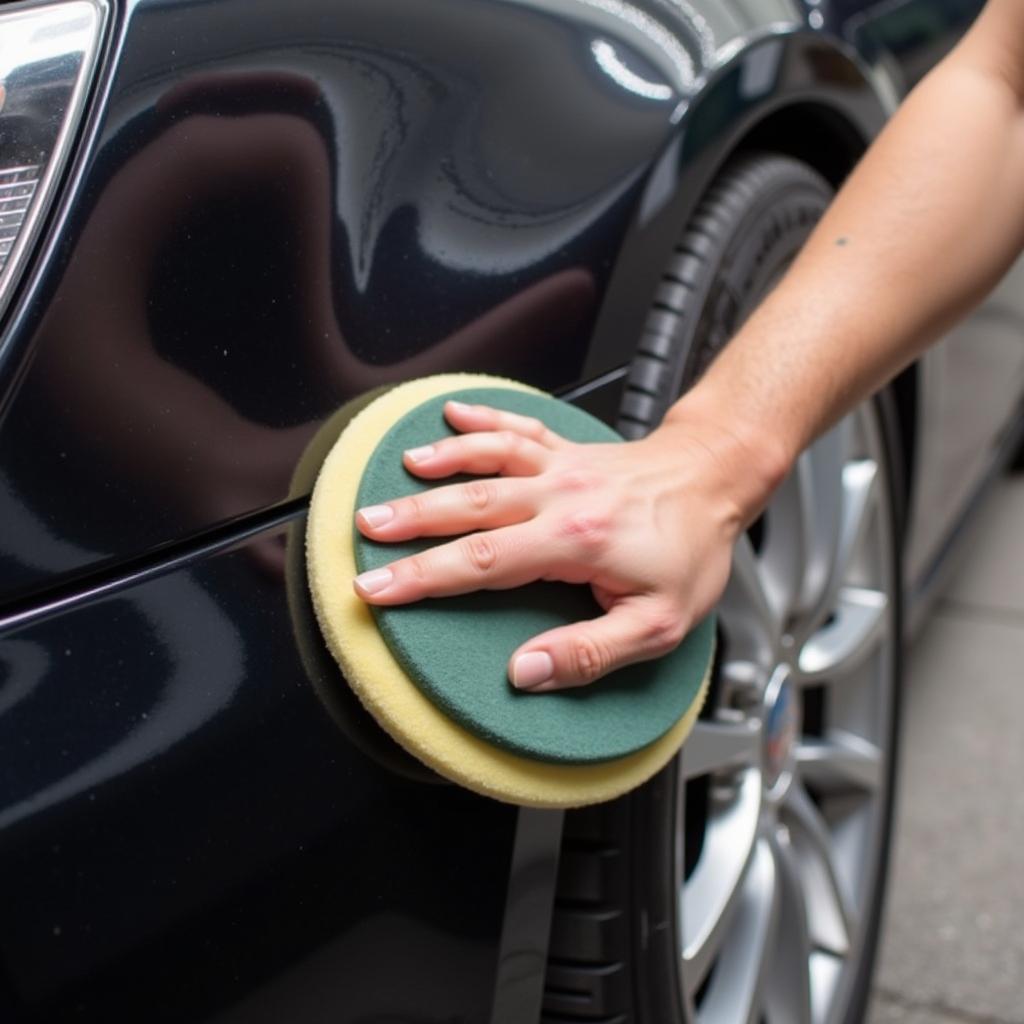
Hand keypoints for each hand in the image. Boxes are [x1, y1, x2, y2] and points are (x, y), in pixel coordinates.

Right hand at [353, 399, 774, 690]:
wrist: (717, 479)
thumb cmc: (692, 551)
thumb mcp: (658, 625)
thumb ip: (589, 652)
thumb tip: (526, 672)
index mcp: (576, 541)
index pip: (482, 563)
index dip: (423, 579)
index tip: (378, 591)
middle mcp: (560, 496)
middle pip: (469, 506)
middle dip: (410, 520)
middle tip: (363, 530)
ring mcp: (561, 467)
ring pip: (485, 461)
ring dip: (437, 465)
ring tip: (394, 475)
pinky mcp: (567, 449)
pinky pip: (516, 429)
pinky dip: (481, 420)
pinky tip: (450, 416)